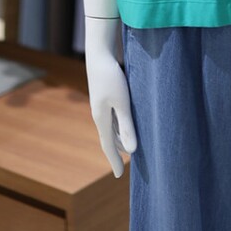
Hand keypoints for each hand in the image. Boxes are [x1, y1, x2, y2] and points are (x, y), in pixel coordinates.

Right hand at [84, 17, 137, 177]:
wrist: (99, 54)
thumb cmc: (111, 77)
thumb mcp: (122, 102)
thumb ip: (127, 125)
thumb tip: (132, 151)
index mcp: (101, 119)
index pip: (108, 145)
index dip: (114, 161)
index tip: (119, 176)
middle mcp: (100, 114)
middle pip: (110, 138)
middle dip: (118, 150)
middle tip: (127, 164)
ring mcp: (102, 104)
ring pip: (112, 127)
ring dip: (120, 138)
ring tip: (129, 148)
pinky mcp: (106, 95)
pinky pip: (113, 117)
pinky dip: (120, 125)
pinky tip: (127, 123)